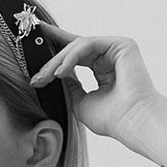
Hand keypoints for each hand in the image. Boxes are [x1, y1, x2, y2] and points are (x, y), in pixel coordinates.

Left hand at [27, 29, 160, 146]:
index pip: (77, 56)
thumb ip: (70, 85)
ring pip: (79, 45)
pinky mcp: (122, 45)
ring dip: (59, 61)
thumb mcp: (80, 101)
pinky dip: (72, 57)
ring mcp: (117, 49)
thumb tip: (57, 73)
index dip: (56, 51)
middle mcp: (110, 57)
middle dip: (52, 60)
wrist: (131, 122)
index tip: (35, 48)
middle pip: (75, 48)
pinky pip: (88, 44)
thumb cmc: (110, 119)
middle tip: (36, 76)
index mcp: (103, 70)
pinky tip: (61, 71)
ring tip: (46, 77)